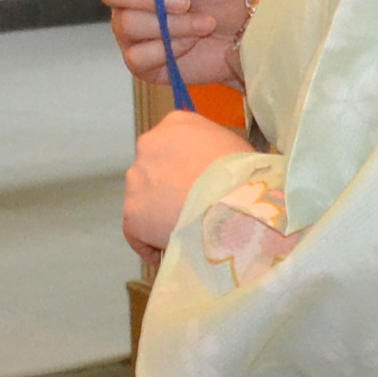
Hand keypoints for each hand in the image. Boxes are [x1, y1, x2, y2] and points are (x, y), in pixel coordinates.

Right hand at [95, 0, 250, 89]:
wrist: (241, 40)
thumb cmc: (224, 1)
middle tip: (185, 3)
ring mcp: (129, 30)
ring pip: (128, 23)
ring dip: (173, 25)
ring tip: (203, 24)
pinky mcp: (138, 60)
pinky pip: (138, 54)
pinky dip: (170, 48)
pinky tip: (190, 43)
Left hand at [123, 109, 251, 256]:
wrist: (234, 204)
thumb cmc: (245, 173)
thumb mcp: (235, 147)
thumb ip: (213, 151)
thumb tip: (211, 170)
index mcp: (176, 123)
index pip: (173, 144)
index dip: (184, 166)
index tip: (197, 184)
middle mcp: (149, 145)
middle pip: (154, 170)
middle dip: (168, 188)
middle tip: (191, 209)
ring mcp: (137, 179)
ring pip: (144, 200)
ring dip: (159, 215)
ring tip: (184, 233)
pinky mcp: (132, 214)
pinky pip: (136, 232)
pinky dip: (148, 243)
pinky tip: (165, 252)